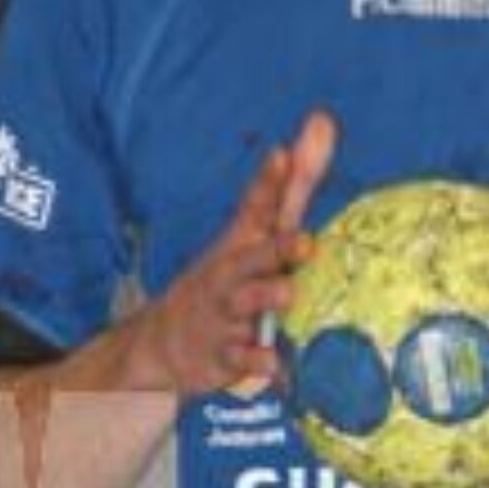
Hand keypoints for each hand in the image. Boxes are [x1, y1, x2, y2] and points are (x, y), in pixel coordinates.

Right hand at [131, 109, 337, 395]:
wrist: (164, 342)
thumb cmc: (227, 280)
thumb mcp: (255, 234)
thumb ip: (292, 186)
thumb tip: (323, 121)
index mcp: (241, 243)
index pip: (254, 207)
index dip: (268, 183)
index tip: (280, 155)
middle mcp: (230, 274)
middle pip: (251, 257)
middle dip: (275, 248)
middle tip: (303, 242)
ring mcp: (224, 314)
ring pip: (244, 306)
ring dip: (264, 299)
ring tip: (287, 296)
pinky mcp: (222, 356)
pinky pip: (241, 360)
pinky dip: (257, 363)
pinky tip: (275, 366)